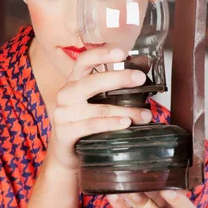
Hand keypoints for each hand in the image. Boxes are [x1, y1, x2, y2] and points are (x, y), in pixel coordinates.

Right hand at [46, 47, 152, 172]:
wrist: (65, 154)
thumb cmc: (83, 124)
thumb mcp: (92, 103)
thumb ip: (109, 91)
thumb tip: (139, 81)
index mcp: (74, 82)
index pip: (84, 61)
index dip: (101, 54)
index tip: (122, 52)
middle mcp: (66, 95)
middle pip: (92, 82)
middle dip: (119, 79)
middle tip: (140, 78)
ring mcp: (63, 114)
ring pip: (99, 109)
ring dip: (125, 111)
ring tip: (144, 114)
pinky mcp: (64, 133)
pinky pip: (91, 126)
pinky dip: (111, 124)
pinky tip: (125, 124)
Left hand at [107, 189, 199, 207]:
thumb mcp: (151, 197)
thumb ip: (152, 182)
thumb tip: (143, 156)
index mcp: (176, 206)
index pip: (192, 200)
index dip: (190, 194)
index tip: (181, 180)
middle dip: (178, 200)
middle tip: (168, 190)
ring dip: (142, 199)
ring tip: (130, 188)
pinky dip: (121, 206)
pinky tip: (113, 196)